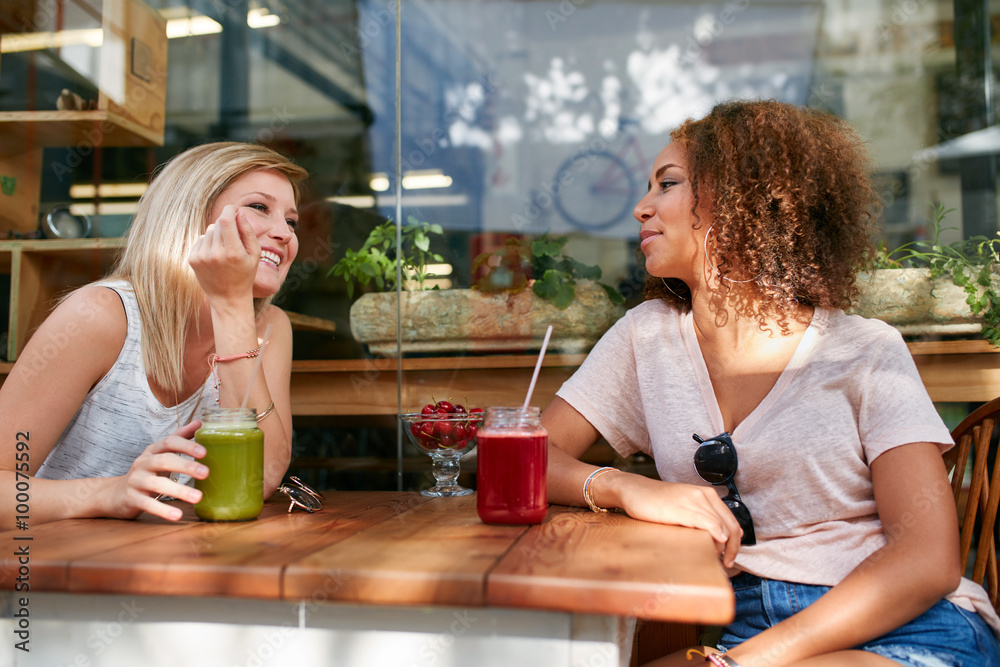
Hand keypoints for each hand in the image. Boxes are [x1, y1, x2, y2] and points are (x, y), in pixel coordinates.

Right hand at [106, 421, 208, 521]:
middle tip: (206, 473)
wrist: (114, 494)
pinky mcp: (131, 499)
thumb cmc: (147, 471)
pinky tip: (177, 515)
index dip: (186, 445)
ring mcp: (136, 481)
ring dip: (179, 491)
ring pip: (157, 484)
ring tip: (198, 497)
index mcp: (153, 451)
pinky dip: (163, 510)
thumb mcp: (160, 454)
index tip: (204, 452)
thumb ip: (179, 438)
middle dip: (186, 466)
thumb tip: (199, 422)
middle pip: (164, 461)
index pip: (169, 442)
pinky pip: (148, 504)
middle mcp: (143, 463)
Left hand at [188, 205, 259, 305]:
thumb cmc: (245, 275)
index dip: (230, 210)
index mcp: (233, 253)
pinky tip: (215, 255)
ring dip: (217, 234)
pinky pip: (201, 239)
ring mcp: (201, 257)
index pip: (225, 220)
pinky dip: (208, 242)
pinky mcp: (192, 259)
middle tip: (234, 236)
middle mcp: (215, 254)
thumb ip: (248, 232)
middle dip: (227, 223)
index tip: (234, 210)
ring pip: (209, 231)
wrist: (227, 297)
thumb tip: (239, 214)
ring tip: (225, 249)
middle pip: (218, 223)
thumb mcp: (255, 255)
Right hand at [618, 475, 742, 566]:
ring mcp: (692, 500)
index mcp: (707, 495)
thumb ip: (700, 518)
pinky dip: (715, 532)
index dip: (736, 542)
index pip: (731, 521)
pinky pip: (705, 521)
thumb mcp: (684, 506)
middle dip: (733, 547)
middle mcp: (703, 495)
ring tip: (718, 560)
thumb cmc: (657, 502)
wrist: (634, 490)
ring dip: (724, 547)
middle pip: (730, 525)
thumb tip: (716, 541)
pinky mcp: (680, 508)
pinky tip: (718, 541)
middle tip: (727, 563)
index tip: (730, 557)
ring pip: (720, 525)